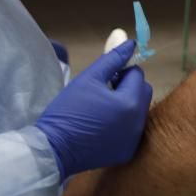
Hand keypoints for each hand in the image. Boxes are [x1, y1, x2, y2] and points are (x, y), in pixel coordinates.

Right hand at [36, 40, 152, 181]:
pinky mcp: (126, 153)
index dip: (122, 70)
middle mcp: (138, 122)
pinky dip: (122, 124)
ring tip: (101, 108)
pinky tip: (102, 126)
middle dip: (128, 86)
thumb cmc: (69, 110)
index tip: (104, 76)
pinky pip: (131, 130)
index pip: (136, 74)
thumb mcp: (89, 79)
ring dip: (126, 104)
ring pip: (138, 111)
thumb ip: (112, 59)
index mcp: (131, 102)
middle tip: (103, 90)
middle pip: (142, 92)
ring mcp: (133, 140)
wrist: (53, 150)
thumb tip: (130, 42)